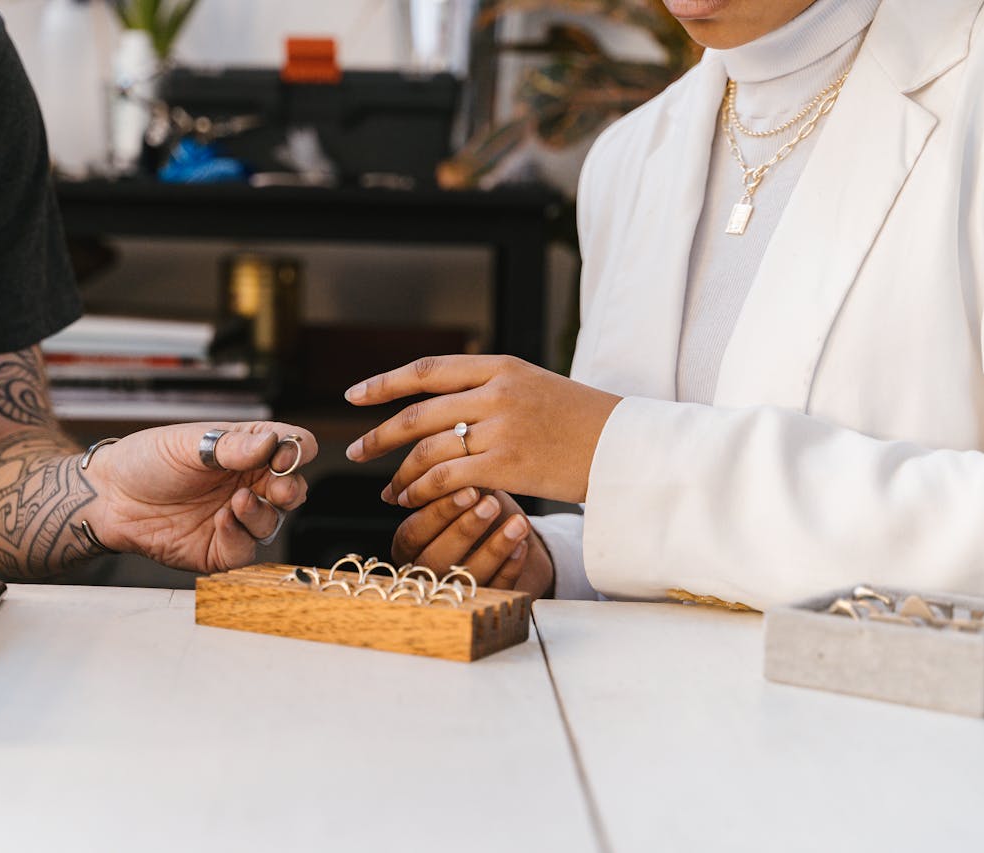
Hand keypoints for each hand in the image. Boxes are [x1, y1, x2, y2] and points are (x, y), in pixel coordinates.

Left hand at [82, 421, 315, 572]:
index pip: (292, 446)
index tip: (281, 454)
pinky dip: (240, 537)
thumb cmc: (145, 461)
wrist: (109, 499)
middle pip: (293, 488)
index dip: (296, 450)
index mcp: (246, 450)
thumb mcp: (185, 443)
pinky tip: (220, 522)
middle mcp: (248, 483)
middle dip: (292, 489)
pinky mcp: (220, 549)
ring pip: (273, 521)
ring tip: (236, 502)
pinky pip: (246, 550)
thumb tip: (272, 442)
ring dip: (263, 513)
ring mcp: (236, 517)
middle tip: (279, 488)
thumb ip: (230, 446)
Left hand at [344, 355, 620, 506]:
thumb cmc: (584, 423)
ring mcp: (501, 427)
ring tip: (389, 490)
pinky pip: (446, 478)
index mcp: (501, 366)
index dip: (384, 382)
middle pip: (418, 412)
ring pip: (428, 449)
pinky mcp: (508, 464)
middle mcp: (497, 391)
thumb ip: (491, 390)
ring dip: (400, 473)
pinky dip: (422, 491)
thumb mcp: (536, 387)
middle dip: (379, 435)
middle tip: (354, 451)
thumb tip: (445, 405)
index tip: (354, 395)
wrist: (629, 447)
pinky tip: (411, 501)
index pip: (428, 370)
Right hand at [392, 488, 552, 597]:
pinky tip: (523, 545)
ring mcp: (453, 592)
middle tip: (491, 504)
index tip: (469, 489)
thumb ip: (452, 486)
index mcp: (408, 544)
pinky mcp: (485, 604)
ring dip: (494, 548)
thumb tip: (452, 465)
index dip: (439, 511)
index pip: (414, 531)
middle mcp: (424, 572)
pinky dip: (510, 567)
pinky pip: (496, 590)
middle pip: (434, 558)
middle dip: (464, 529)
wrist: (513, 537)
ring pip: (466, 577)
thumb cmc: (481, 508)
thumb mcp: (465, 494)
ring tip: (518, 522)